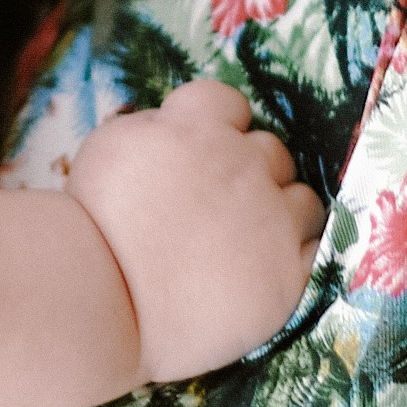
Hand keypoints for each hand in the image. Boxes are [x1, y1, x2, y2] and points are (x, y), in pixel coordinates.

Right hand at [67, 80, 324, 381]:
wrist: (103, 304)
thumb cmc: (93, 227)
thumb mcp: (109, 147)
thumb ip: (154, 127)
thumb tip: (177, 123)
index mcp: (198, 126)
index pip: (231, 103)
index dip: (219, 128)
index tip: (203, 155)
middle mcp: (242, 164)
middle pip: (271, 150)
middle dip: (250, 172)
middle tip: (218, 209)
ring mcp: (269, 219)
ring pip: (302, 199)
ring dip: (280, 212)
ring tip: (246, 242)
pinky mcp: (285, 275)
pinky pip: (313, 249)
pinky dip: (292, 256)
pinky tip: (263, 267)